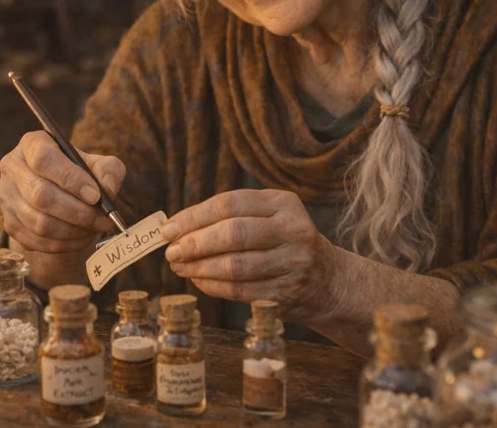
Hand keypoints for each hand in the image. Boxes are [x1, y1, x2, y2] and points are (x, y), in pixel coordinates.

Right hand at [0, 131, 125, 253]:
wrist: (59, 194)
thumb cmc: (80, 174)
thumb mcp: (98, 164)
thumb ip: (109, 171)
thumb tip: (107, 190)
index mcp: (32, 144)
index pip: (44, 160)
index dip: (70, 179)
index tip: (95, 196)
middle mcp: (12, 167)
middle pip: (40, 195)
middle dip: (77, 212)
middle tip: (102, 220)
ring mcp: (6, 197)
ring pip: (39, 223)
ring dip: (73, 231)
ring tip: (94, 229)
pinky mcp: (9, 223)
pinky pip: (37, 241)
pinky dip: (64, 245)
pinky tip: (80, 238)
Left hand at [161, 189, 340, 322]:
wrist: (328, 281)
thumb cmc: (283, 242)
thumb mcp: (268, 217)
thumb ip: (228, 217)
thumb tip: (176, 228)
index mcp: (282, 203)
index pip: (229, 204)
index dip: (193, 217)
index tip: (168, 229)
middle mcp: (292, 230)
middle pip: (232, 233)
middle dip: (195, 243)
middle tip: (171, 252)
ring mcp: (292, 263)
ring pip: (234, 266)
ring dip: (199, 268)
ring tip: (179, 267)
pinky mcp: (285, 293)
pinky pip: (239, 290)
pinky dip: (212, 286)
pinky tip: (198, 280)